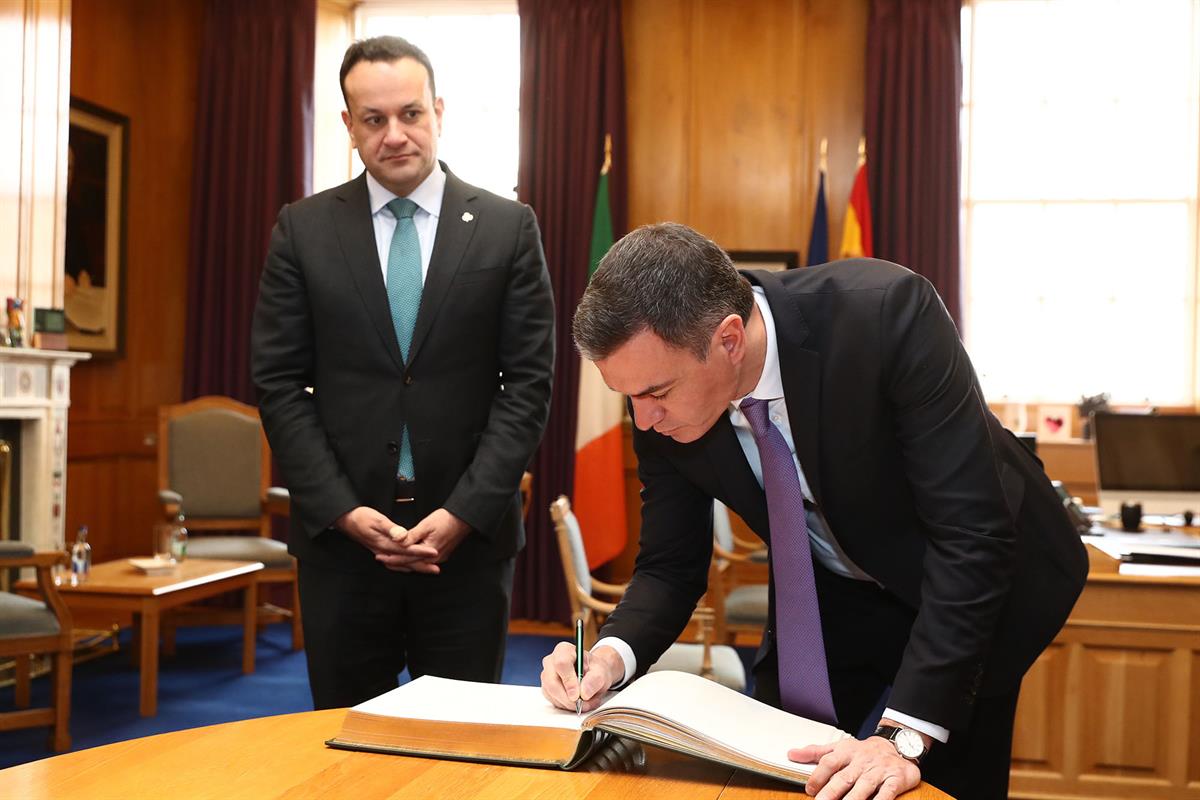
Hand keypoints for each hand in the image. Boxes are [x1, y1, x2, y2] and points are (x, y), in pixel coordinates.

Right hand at [335, 506, 438, 572]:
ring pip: (400, 564)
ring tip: (428, 569)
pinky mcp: (379, 551)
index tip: (435, 553)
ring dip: (415, 567)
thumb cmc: (361, 517)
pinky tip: (409, 567)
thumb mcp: (376, 520)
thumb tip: (402, 537)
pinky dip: (404, 566)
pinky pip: (394, 562)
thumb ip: (390, 529)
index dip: (422, 552)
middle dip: (422, 565)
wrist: (345, 520)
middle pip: (406, 561)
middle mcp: (383, 551)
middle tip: (437, 569)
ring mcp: (380, 552)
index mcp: (385, 543)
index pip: (407, 550)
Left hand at [377, 508, 470, 570]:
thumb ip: (411, 535)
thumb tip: (397, 540)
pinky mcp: (442, 555)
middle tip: (380, 559)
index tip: (379, 556)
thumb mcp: (426, 524)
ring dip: (403, 563)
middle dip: (395, 562)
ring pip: (417, 564)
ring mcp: (439, 558)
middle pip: (411, 564)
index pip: (406, 558)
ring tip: (389, 560)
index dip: (392, 558)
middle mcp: (434, 558)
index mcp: (429, 551)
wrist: (464, 519)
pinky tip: (407, 558)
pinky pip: (424, 561)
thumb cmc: (446, 519)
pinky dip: (413, 560)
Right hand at [540, 642, 623, 711]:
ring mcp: (547, 675)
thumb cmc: (595, 670)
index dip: (568, 681)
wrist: (593, 675)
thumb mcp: (601, 672)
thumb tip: (584, 693)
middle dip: (568, 698)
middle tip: (583, 704)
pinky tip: (577, 702)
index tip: (577, 695)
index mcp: (564, 650)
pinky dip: (566, 706)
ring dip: (569, 704)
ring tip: (586, 702)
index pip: (561, 664)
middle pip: (552, 682)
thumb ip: (594, 680)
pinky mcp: (547, 688)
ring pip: (551, 694)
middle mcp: (551, 661)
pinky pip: (553, 701)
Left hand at [790, 734, 920, 799]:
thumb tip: (791, 754)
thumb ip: (815, 752)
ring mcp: (878, 771)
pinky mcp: (895, 779)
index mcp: (846, 752)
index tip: (809, 789)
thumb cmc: (863, 751)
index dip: (818, 776)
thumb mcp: (839, 747)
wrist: (897, 746)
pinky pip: (887, 793)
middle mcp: (861, 761)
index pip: (829, 763)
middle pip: (844, 778)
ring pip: (863, 787)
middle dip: (831, 792)